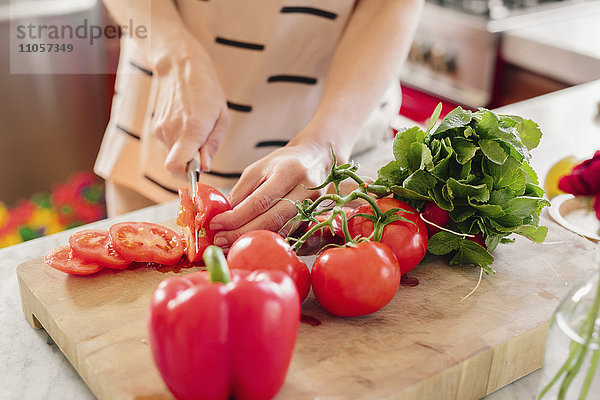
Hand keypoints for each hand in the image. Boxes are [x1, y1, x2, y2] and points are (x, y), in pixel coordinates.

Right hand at [152, 38, 229, 176]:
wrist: (179, 66)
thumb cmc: (206, 90)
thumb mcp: (221, 118)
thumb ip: (212, 145)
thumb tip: (205, 167)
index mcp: (191, 130)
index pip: (176, 167)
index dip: (187, 176)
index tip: (199, 172)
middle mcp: (171, 132)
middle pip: (175, 166)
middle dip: (190, 165)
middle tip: (203, 149)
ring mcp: (160, 129)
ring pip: (173, 155)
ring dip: (186, 150)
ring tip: (198, 128)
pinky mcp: (156, 127)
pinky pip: (170, 144)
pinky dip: (180, 141)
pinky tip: (188, 123)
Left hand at [209, 140, 333, 247]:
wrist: (315, 161)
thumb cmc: (284, 163)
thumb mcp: (258, 168)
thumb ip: (242, 191)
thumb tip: (223, 215)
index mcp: (289, 171)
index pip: (260, 201)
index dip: (236, 216)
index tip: (216, 223)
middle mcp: (306, 190)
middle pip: (272, 220)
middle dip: (242, 232)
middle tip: (220, 239)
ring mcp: (314, 207)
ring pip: (280, 230)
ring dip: (253, 238)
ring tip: (229, 242)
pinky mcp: (313, 219)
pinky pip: (287, 234)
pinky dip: (266, 238)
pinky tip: (250, 240)